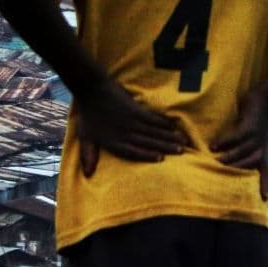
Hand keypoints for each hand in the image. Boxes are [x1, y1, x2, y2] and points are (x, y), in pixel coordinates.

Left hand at [72, 80, 189, 176]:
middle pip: (148, 142)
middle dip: (165, 147)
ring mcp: (131, 121)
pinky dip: (163, 123)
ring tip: (182, 141)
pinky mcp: (135, 109)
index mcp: (113, 142)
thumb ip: (88, 156)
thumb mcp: (85, 138)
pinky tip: (173, 126)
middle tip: (181, 151)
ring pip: (153, 131)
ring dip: (169, 136)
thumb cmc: (88, 116)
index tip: (161, 159)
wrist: (91, 91)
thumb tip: (86, 175)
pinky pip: (152, 118)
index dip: (147, 155)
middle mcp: (124, 133)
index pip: (133, 152)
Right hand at [213, 89, 267, 199]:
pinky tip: (213, 145)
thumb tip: (224, 162)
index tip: (264, 199)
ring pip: (244, 151)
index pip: (267, 171)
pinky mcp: (249, 127)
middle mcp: (261, 147)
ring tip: (216, 162)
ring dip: (230, 157)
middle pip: (254, 164)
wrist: (265, 100)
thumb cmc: (253, 122)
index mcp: (262, 152)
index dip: (266, 184)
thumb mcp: (252, 139)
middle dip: (240, 171)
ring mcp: (256, 137)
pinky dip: (224, 142)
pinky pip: (236, 137)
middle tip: (223, 179)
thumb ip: (243, 151)